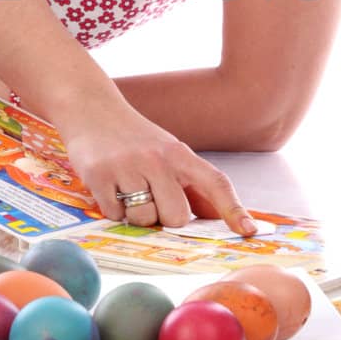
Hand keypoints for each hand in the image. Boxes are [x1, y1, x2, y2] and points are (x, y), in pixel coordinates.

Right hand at [61, 103, 256, 236]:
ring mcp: (128, 166)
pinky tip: (110, 188)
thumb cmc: (135, 139)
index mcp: (179, 153)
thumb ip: (190, 184)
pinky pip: (115, 215)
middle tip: (151, 199)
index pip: (215, 183)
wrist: (91, 108)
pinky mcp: (99, 175)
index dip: (234, 209)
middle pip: (177, 216)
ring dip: (136, 215)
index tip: (249, 231)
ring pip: (144, 219)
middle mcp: (157, 158)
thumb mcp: (167, 152)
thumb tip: (218, 218)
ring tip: (127, 191)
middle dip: (165, 218)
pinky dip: (113, 210)